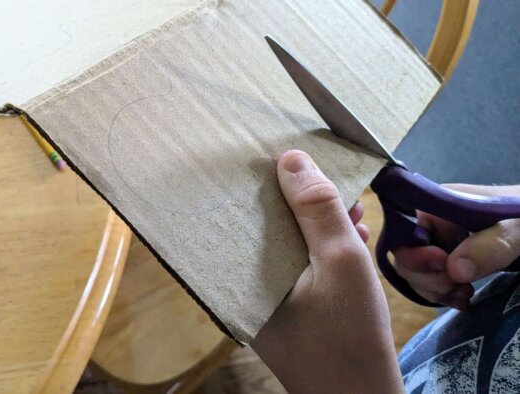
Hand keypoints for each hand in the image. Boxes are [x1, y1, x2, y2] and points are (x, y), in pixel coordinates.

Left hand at [252, 150, 401, 392]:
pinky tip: (352, 236)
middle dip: (299, 203)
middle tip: (329, 182)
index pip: (236, 215)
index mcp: (237, 277)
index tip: (282, 157)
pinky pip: (297, 269)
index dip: (260, 184)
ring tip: (352, 210)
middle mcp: (241, 289)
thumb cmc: (350, 336)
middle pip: (262, 229)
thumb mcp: (340, 260)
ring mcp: (264, 301)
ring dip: (317, 225)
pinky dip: (322, 251)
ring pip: (285, 246)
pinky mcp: (285, 311)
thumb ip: (317, 208)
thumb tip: (290, 159)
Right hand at [393, 184, 519, 308]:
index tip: (445, 266)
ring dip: (436, 290)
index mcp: (436, 205)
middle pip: (404, 257)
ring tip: (466, 293)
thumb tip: (454, 270)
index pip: (401, 235)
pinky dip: (442, 294)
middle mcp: (427, 221)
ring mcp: (434, 239)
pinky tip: (464, 297)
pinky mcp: (442, 255)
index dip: (417, 257)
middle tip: (459, 285)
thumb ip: (489, 247)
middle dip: (429, 278)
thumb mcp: (516, 230)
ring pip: (413, 273)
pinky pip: (426, 280)